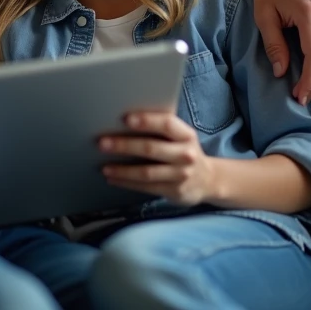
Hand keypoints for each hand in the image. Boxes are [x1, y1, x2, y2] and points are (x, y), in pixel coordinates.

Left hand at [99, 112, 217, 206]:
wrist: (208, 180)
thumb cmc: (183, 151)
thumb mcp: (180, 137)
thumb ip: (160, 129)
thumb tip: (124, 121)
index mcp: (186, 135)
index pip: (167, 124)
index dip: (146, 121)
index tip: (126, 119)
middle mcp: (186, 154)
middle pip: (151, 148)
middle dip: (124, 145)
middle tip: (103, 143)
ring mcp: (181, 175)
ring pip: (146, 172)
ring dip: (122, 170)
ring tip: (105, 167)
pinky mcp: (174, 191)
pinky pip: (146, 187)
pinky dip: (127, 183)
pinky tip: (113, 179)